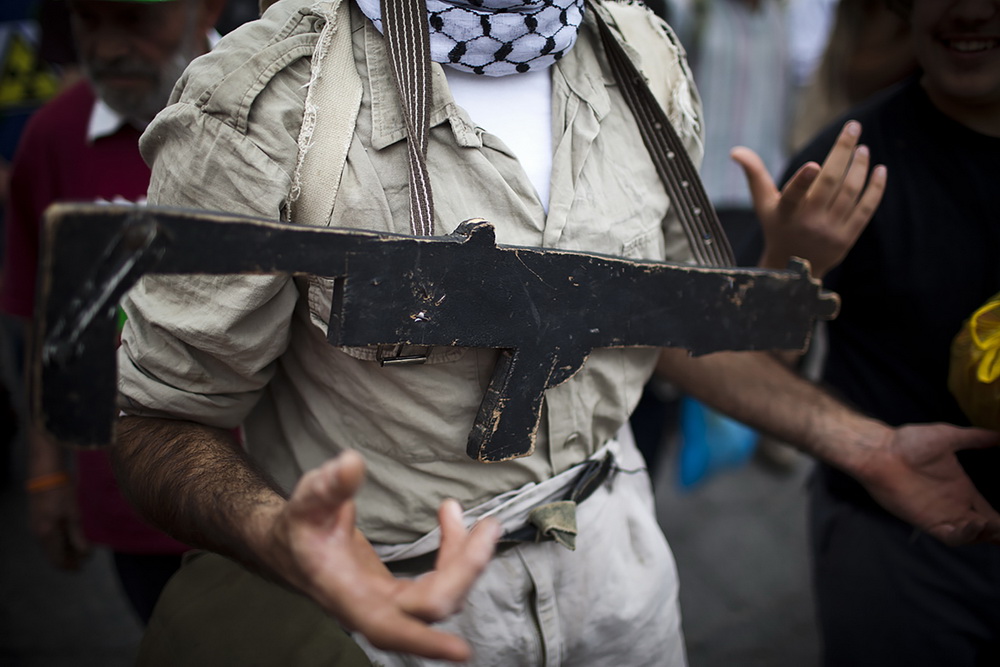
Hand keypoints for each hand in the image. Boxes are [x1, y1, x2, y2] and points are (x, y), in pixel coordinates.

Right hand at [27, 430, 89, 569]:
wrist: (45, 474)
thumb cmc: (62, 492)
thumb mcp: (74, 515)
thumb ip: (78, 537)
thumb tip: (85, 555)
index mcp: (47, 535)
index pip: (57, 559)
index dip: (69, 566)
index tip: (81, 568)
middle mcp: (38, 534)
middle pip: (52, 555)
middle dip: (67, 559)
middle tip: (82, 561)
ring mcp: (35, 526)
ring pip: (49, 547)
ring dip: (63, 550)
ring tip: (78, 550)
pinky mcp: (36, 519)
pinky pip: (47, 538)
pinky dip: (58, 542)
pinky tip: (69, 538)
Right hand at [268, 451, 499, 661]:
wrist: (291, 544)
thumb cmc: (300, 525)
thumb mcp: (309, 499)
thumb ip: (330, 485)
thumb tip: (351, 464)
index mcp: (346, 595)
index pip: (388, 627)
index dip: (424, 641)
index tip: (462, 650)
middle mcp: (372, 607)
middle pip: (432, 605)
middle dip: (467, 569)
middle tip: (488, 526)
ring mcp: (390, 603)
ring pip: (442, 595)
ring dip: (468, 561)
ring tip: (481, 523)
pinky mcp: (401, 594)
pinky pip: (439, 582)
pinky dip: (455, 555)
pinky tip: (452, 520)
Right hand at [731, 121, 887, 278]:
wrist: (793, 269)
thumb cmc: (777, 227)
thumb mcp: (763, 204)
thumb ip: (754, 174)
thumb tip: (735, 151)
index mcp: (785, 213)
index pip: (793, 196)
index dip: (802, 181)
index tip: (813, 165)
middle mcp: (808, 222)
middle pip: (830, 182)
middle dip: (843, 151)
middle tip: (853, 126)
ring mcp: (829, 231)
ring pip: (850, 192)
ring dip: (859, 166)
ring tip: (862, 148)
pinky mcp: (847, 238)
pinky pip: (866, 209)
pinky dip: (875, 188)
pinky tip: (879, 169)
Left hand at [856, 424, 999, 545]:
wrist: (880, 451)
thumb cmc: (909, 442)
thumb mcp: (949, 437)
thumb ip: (976, 438)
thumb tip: (999, 434)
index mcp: (963, 490)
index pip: (990, 512)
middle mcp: (955, 506)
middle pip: (985, 529)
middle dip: (998, 532)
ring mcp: (941, 515)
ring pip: (972, 536)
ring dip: (987, 534)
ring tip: (995, 525)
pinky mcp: (927, 521)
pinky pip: (950, 537)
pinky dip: (966, 536)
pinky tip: (975, 524)